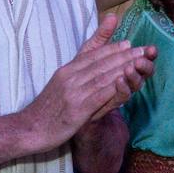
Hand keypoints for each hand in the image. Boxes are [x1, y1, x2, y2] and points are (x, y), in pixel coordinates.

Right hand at [23, 14, 155, 147]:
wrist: (29, 129)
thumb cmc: (47, 109)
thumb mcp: (59, 84)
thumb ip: (76, 72)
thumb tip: (90, 64)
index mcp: (67, 70)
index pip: (93, 55)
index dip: (112, 48)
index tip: (129, 43)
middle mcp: (70, 77)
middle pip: (102, 63)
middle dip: (125, 55)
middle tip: (143, 50)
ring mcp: (74, 93)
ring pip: (103, 76)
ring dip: (124, 68)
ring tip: (140, 62)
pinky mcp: (77, 110)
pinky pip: (99, 96)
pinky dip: (114, 88)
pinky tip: (126, 83)